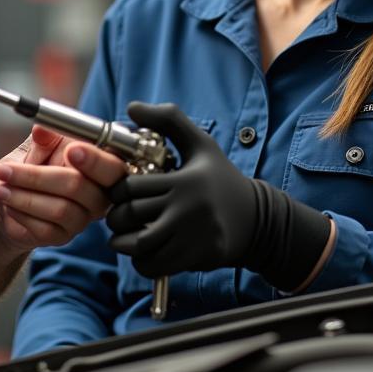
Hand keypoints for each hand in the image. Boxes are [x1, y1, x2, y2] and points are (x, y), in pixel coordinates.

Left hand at [0, 124, 127, 249]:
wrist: (13, 195)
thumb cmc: (35, 164)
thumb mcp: (38, 144)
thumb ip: (45, 138)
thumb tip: (42, 130)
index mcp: (102, 165)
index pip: (111, 165)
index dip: (94, 159)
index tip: (72, 150)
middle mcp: (99, 194)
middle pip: (78, 186)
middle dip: (37, 177)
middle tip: (6, 170)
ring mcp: (83, 218)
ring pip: (59, 209)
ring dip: (23, 196)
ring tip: (0, 186)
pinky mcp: (64, 236)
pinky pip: (45, 228)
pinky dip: (21, 212)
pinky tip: (7, 202)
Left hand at [107, 102, 331, 289]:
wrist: (256, 219)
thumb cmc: (221, 178)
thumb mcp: (200, 143)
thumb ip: (168, 120)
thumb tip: (131, 107)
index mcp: (183, 180)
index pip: (132, 187)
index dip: (118, 192)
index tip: (122, 194)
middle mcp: (187, 207)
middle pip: (131, 215)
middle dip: (116, 218)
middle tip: (118, 218)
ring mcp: (192, 235)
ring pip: (140, 244)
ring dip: (124, 243)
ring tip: (123, 237)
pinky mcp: (197, 256)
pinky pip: (156, 264)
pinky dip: (141, 262)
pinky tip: (143, 253)